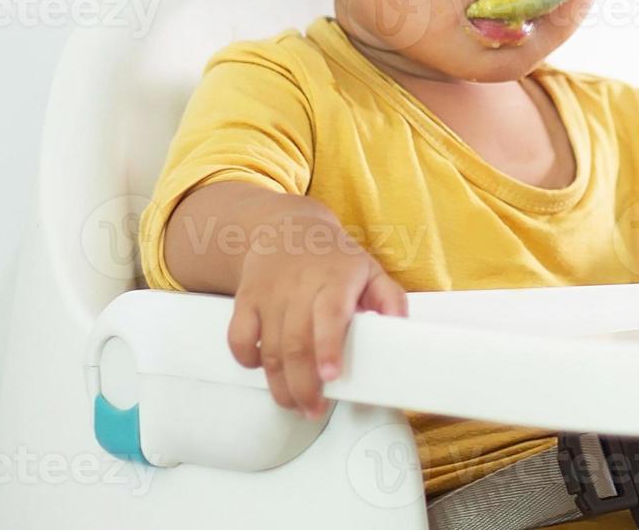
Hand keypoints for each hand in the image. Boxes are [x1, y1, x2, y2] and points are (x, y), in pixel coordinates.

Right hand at [226, 208, 408, 418]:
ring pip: (269, 348)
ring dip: (279, 384)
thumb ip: (390, 299)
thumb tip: (400, 327)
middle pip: (296, 343)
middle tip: (312, 410)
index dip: (329, 348)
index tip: (331, 376)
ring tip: (294, 404)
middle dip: (303, 385)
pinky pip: (238, 337)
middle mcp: (299, 287)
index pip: (330, 315)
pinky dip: (247, 360)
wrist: (286, 229)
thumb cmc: (334, 258)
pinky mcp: (245, 300)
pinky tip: (264, 371)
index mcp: (334, 280)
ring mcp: (269, 294)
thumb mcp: (370, 270)